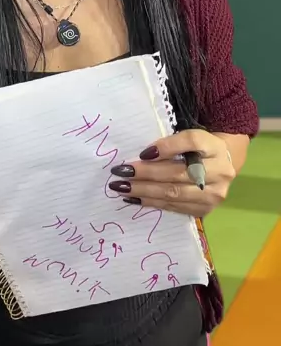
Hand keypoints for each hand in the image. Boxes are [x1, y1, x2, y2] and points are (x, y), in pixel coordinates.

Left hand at [108, 130, 235, 217]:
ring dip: (145, 192)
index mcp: (213, 145)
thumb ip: (170, 142)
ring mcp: (214, 194)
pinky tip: (135, 199)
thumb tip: (145, 156)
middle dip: (146, 174)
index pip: (190, 142)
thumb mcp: (189, 136)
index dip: (166, 147)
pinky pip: (176, 207)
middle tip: (121, 173)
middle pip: (178, 173)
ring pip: (175, 194)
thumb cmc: (198, 148)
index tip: (142, 153)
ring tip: (122, 188)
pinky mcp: (206, 209)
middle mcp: (219, 171)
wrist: (223, 164)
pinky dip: (153, 203)